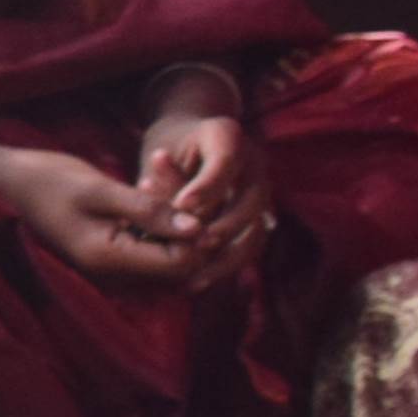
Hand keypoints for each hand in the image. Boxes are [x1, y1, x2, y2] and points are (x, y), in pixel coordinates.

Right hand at [0, 142, 212, 289]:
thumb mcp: (99, 189)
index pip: (178, 263)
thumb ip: (148, 210)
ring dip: (172, 217)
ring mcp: (111, 266)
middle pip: (176, 262)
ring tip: (157, 173)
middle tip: (172, 177)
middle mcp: (113, 273)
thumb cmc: (46, 180)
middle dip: (186, 223)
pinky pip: (149, 243)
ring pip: (165, 251)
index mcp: (109, 259)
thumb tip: (197, 228)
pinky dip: (156, 218)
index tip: (193, 194)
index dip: (196, 234)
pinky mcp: (110, 253)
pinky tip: (147, 184)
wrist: (6, 182)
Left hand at [129, 109, 272, 287]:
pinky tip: (197, 282)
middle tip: (196, 245)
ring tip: (195, 276)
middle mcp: (253, 161)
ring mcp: (261, 189)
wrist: (187, 146)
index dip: (206, 186)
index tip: (182, 206)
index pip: (225, 161)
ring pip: (257, 227)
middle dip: (225, 225)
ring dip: (228, 255)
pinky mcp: (258, 215)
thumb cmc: (164, 151)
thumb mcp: (157, 157)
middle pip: (253, 198)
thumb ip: (161, 182)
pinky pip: (250, 244)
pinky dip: (227, 264)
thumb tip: (157, 216)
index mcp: (227, 134)